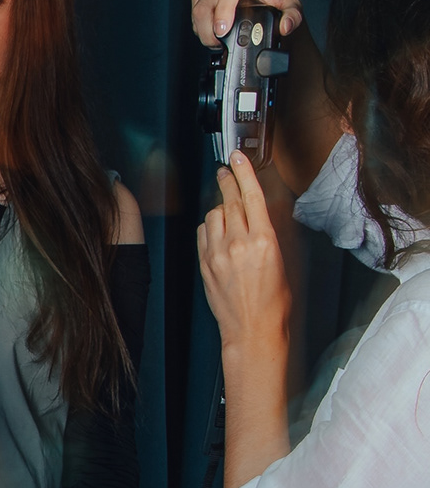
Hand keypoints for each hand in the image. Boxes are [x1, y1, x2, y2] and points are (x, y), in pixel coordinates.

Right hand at [190, 0, 302, 47]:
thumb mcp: (290, 5)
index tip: (222, 30)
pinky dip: (199, 24)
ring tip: (217, 40)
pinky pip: (194, 8)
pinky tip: (211, 29)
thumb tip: (285, 27)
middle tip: (220, 45)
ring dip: (204, 30)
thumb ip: (293, 17)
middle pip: (208, 4)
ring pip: (198, 9)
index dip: (223, 11)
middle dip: (210, 31)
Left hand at [196, 147, 290, 352]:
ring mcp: (217, 254)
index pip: (251, 196)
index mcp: (264, 241)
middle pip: (229, 200)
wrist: (252, 330)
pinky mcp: (204, 264)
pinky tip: (218, 231)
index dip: (244, 172)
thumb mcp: (284, 262)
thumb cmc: (274, 303)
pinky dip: (210, 227)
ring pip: (213, 214)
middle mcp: (238, 244)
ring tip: (228, 211)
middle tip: (226, 170)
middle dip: (228, 181)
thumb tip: (265, 211)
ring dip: (220, 207)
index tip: (238, 157)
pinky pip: (203, 233)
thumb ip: (272, 233)